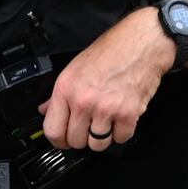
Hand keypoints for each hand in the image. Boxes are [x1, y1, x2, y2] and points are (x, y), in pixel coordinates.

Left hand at [38, 7, 176, 151]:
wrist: (141, 44)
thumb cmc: (111, 51)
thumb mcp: (75, 68)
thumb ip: (59, 94)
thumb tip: (46, 110)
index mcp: (66, 89)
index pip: (52, 131)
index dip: (58, 141)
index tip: (64, 141)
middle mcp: (83, 101)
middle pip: (75, 142)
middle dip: (82, 138)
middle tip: (89, 127)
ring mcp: (106, 109)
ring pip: (98, 144)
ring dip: (102, 138)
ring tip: (106, 123)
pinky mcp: (128, 114)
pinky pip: (120, 138)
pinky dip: (122, 132)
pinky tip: (121, 119)